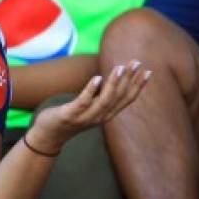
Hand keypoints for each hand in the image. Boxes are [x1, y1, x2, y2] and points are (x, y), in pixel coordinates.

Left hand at [27, 60, 149, 154]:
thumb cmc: (71, 116)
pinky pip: (83, 102)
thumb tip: (112, 78)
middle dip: (129, 79)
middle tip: (137, 63)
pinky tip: (97, 78)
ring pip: (105, 100)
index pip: (127, 99)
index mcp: (107, 114)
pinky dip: (91, 90)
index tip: (148, 71)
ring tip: (119, 67)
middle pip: (119, 97)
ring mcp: (85, 117)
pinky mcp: (70, 115)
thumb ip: (101, 96)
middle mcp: (100, 117)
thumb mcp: (90, 107)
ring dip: (113, 83)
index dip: (138, 86)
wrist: (49, 135)